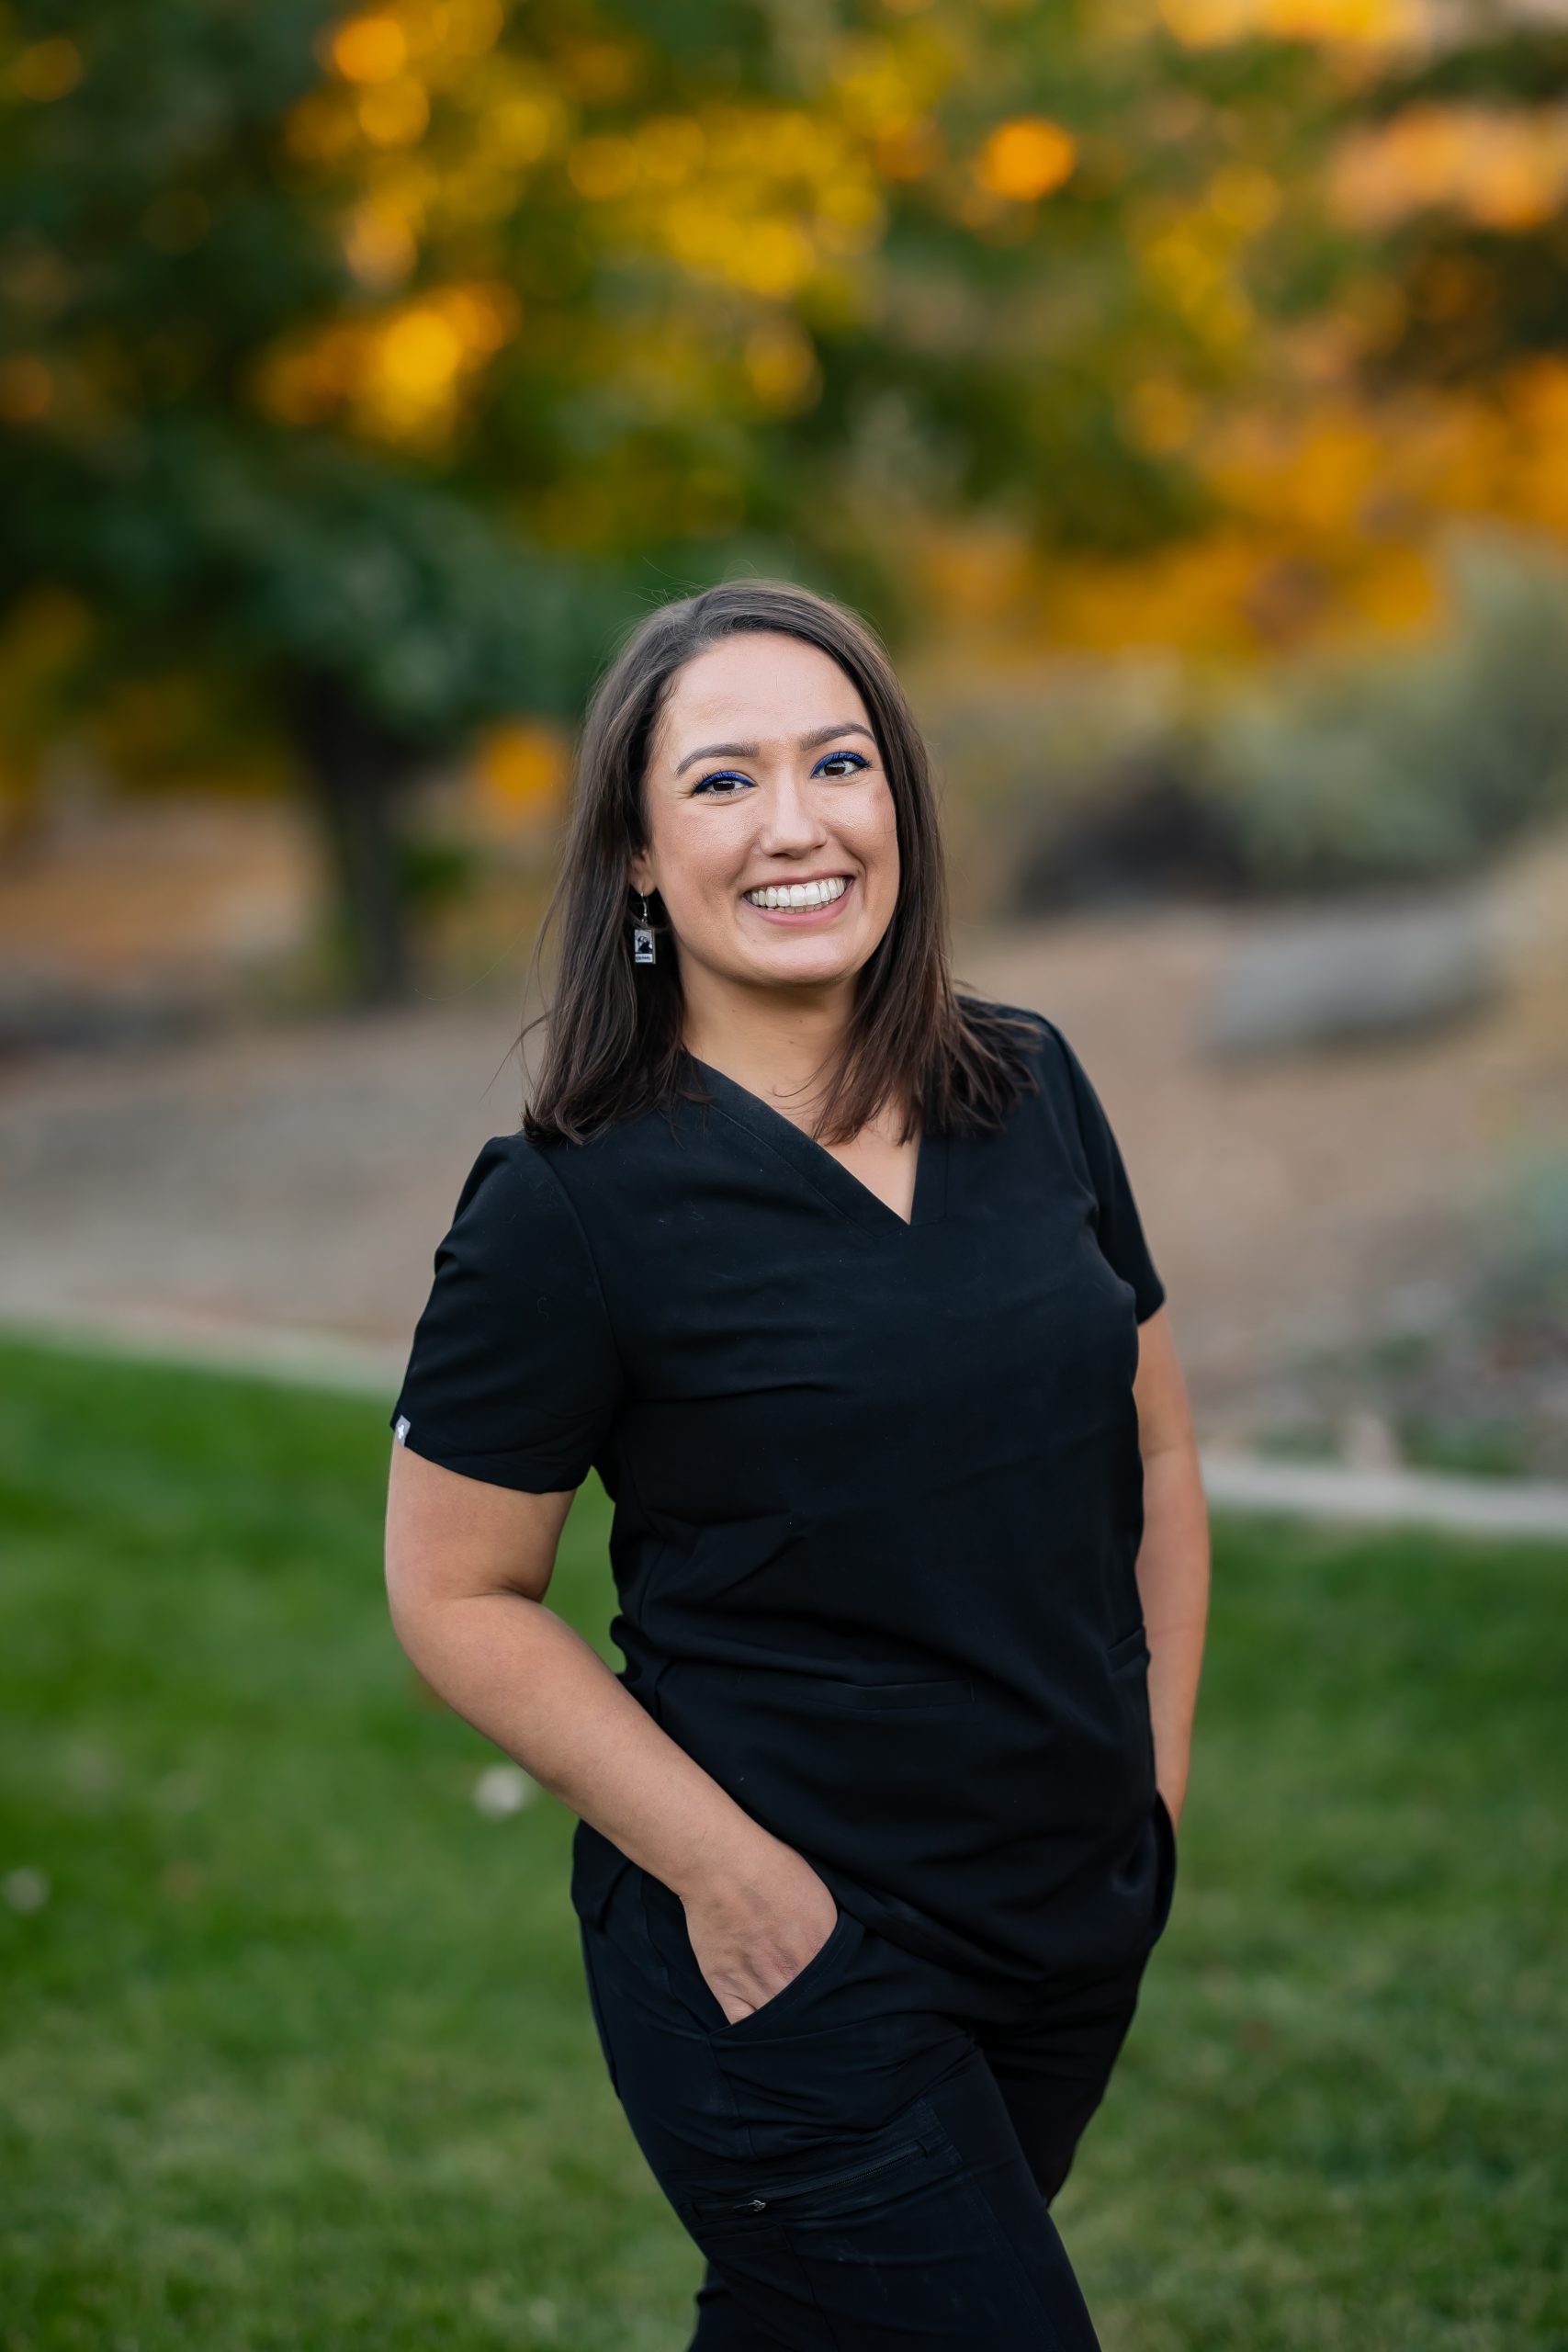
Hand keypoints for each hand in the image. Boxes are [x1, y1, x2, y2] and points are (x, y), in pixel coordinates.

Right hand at [681, 1852, 839, 2027]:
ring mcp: (757, 1984)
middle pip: (811, 2016)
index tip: (839, 2004)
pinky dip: (753, 2034)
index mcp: (820, 1949)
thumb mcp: (819, 1895)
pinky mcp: (725, 1986)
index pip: (840, 1993)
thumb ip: (832, 1934)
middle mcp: (791, 1973)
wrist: (721, 1863)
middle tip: (817, 2019)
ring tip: (791, 2029)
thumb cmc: (770, 1867)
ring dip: (787, 2029)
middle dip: (816, 2019)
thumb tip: (842, 1957)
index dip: (840, 2001)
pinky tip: (761, 2030)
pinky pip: (743, 2027)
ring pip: (780, 2027)